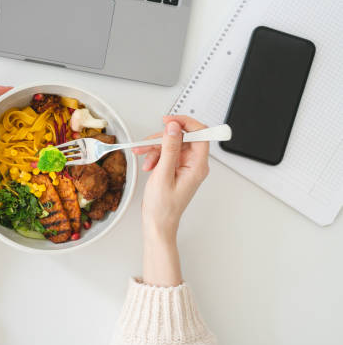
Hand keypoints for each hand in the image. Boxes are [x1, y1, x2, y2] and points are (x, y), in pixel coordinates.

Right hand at [133, 115, 209, 285]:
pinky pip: (166, 153)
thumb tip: (174, 128)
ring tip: (143, 156)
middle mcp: (194, 164)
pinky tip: (147, 164)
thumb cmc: (163, 207)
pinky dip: (154, 155)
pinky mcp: (175, 168)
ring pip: (171, 144)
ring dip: (155, 148)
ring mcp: (185, 166)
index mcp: (198, 165)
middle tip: (147, 142)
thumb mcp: (163, 174)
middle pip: (182, 137)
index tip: (169, 121)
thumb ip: (169, 148)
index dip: (185, 123)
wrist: (157, 223)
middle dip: (162, 138)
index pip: (200, 134)